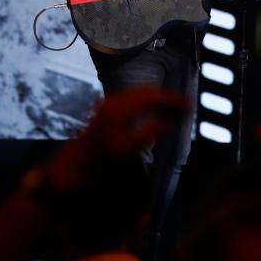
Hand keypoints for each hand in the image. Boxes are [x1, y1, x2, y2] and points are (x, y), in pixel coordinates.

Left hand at [43, 86, 189, 195]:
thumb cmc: (99, 163)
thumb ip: (152, 131)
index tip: (189, 104)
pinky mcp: (105, 109)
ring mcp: (107, 104)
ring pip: (138, 93)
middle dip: (167, 97)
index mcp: (120, 108)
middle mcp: (113, 101)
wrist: (71, 169)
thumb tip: (171, 120)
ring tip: (172, 108)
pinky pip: (131, 98)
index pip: (153, 96)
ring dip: (157, 98)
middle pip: (146, 91)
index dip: (173, 99)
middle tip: (184, 105)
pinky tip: (153, 110)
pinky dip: (146, 102)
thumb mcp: (129, 150)